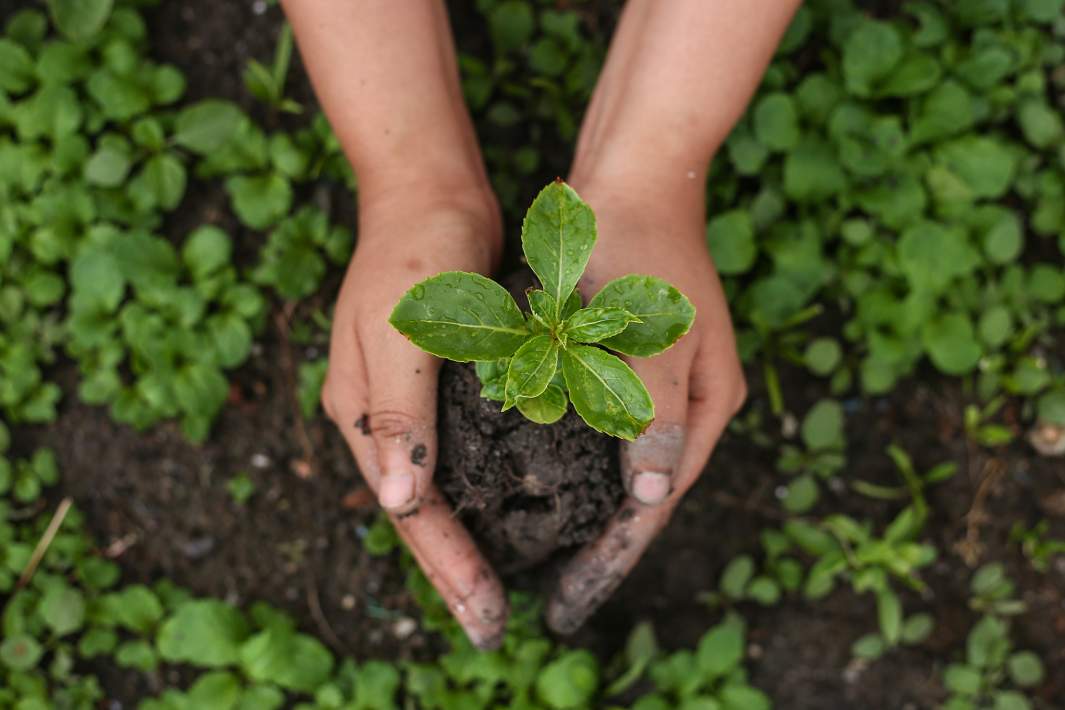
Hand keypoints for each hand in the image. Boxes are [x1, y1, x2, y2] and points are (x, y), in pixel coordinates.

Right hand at [320, 184, 509, 647]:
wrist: (429, 193)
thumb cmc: (414, 255)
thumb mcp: (401, 330)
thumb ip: (399, 415)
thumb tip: (397, 502)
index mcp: (359, 413)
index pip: (407, 510)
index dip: (447, 566)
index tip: (485, 614)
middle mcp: (381, 417)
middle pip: (420, 513)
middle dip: (456, 572)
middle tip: (494, 627)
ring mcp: (411, 400)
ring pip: (444, 488)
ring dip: (472, 539)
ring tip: (502, 589)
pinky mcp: (445, 382)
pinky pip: (463, 452)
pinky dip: (486, 490)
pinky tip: (515, 511)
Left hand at [546, 179, 746, 632]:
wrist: (637, 176)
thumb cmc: (638, 250)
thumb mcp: (646, 336)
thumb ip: (650, 417)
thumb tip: (650, 497)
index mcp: (705, 406)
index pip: (656, 504)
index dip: (614, 557)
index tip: (572, 604)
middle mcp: (691, 404)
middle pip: (644, 494)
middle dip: (603, 543)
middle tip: (557, 594)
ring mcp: (665, 383)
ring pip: (625, 466)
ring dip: (592, 508)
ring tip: (550, 552)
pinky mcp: (635, 362)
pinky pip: (609, 429)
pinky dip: (582, 462)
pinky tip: (551, 479)